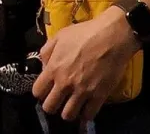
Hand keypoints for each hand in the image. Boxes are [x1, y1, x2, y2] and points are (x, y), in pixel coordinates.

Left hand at [32, 8, 138, 122]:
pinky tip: (86, 109)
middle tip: (59, 100)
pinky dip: (86, 115)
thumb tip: (44, 67)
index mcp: (54, 68)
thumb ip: (47, 52)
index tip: (47, 90)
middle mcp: (65, 83)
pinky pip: (88, 115)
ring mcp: (82, 91)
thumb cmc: (85, 33)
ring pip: (68, 115)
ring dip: (68, 112)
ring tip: (73, 106)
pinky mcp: (98, 96)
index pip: (37, 92)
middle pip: (50, 107)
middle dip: (52, 105)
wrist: (112, 36)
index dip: (41, 92)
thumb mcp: (60, 36)